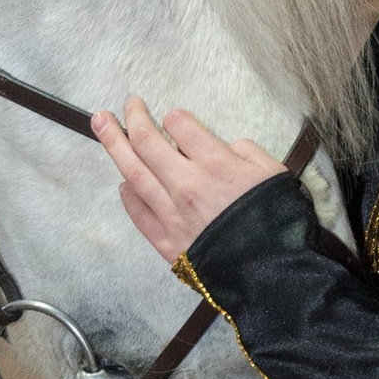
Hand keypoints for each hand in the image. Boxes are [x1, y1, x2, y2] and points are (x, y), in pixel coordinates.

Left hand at [91, 98, 283, 261]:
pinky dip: (127, 195)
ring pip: (134, 173)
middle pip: (147, 142)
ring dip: (114, 145)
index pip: (180, 126)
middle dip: (134, 117)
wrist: (271, 275)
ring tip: (100, 124)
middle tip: (126, 103)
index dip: (175, 117)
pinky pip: (138, 213)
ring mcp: (171, 214)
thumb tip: (229, 147)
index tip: (173, 117)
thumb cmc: (278, 223)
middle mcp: (186, 185)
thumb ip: (248, 153)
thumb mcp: (274, 175)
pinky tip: (122, 183)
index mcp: (215, 165)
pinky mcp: (166, 242)